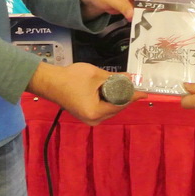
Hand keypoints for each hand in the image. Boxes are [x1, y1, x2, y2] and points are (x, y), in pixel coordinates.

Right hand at [26, 62, 145, 124]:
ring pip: (110, 109)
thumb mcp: (96, 75)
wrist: (50, 82)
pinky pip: (103, 109)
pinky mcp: (85, 115)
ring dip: (116, 98)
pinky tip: (112, 90)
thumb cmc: (71, 78)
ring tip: (123, 85)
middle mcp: (93, 120)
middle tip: (132, 85)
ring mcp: (89, 119)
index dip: (133, 97)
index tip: (144, 93)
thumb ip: (114, 78)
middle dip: (125, 97)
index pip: (120, 105)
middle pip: (116, 109)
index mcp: (96, 112)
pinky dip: (108, 100)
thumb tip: (129, 78)